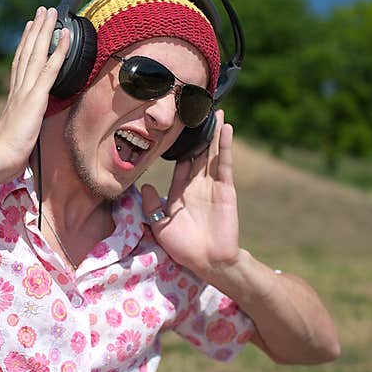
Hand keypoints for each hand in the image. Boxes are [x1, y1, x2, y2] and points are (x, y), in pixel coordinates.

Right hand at [0, 6, 69, 179]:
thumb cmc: (5, 152)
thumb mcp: (16, 132)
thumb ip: (22, 123)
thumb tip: (26, 127)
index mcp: (14, 95)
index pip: (21, 63)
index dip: (26, 43)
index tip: (31, 28)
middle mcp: (19, 87)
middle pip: (28, 51)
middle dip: (37, 29)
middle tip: (43, 11)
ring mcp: (27, 90)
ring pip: (38, 53)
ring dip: (46, 31)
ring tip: (51, 13)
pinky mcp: (36, 97)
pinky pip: (50, 69)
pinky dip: (59, 51)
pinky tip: (65, 37)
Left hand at [141, 110, 239, 281]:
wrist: (207, 261)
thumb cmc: (183, 247)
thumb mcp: (160, 226)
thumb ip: (152, 206)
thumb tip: (145, 186)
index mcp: (180, 190)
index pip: (179, 161)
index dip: (178, 144)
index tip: (175, 125)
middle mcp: (197, 184)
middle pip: (197, 152)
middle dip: (198, 133)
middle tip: (197, 109)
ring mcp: (212, 185)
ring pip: (211, 153)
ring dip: (214, 133)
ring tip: (215, 111)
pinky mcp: (226, 189)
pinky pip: (224, 164)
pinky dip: (225, 146)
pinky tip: (226, 129)